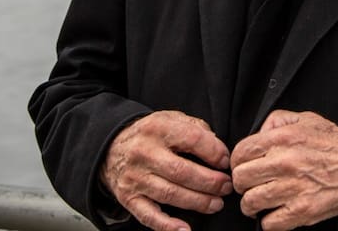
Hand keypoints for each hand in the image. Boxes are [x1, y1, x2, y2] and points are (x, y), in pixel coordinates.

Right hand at [100, 110, 232, 230]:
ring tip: (216, 204)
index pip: (193, 139)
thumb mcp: (170, 118)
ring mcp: (135, 178)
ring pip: (170, 194)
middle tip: (227, 187)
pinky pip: (148, 215)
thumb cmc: (150, 134)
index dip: (214, 152)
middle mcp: (144, 153)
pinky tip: (185, 229)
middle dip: (210, 182)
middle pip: (182, 172)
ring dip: (198, 202)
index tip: (226, 162)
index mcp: (158, 128)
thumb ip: (195, 128)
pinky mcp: (128, 198)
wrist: (111, 147)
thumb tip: (218, 149)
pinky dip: (167, 225)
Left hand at [230, 110, 337, 230]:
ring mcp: (292, 189)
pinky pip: (268, 223)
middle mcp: (285, 162)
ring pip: (250, 202)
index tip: (243, 166)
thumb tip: (258, 132)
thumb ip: (278, 120)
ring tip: (260, 200)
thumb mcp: (307, 119)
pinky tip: (277, 211)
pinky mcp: (301, 211)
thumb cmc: (334, 146)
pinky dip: (269, 220)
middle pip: (240, 178)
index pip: (240, 152)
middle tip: (252, 183)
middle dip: (243, 182)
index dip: (238, 161)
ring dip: (252, 203)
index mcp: (284, 138)